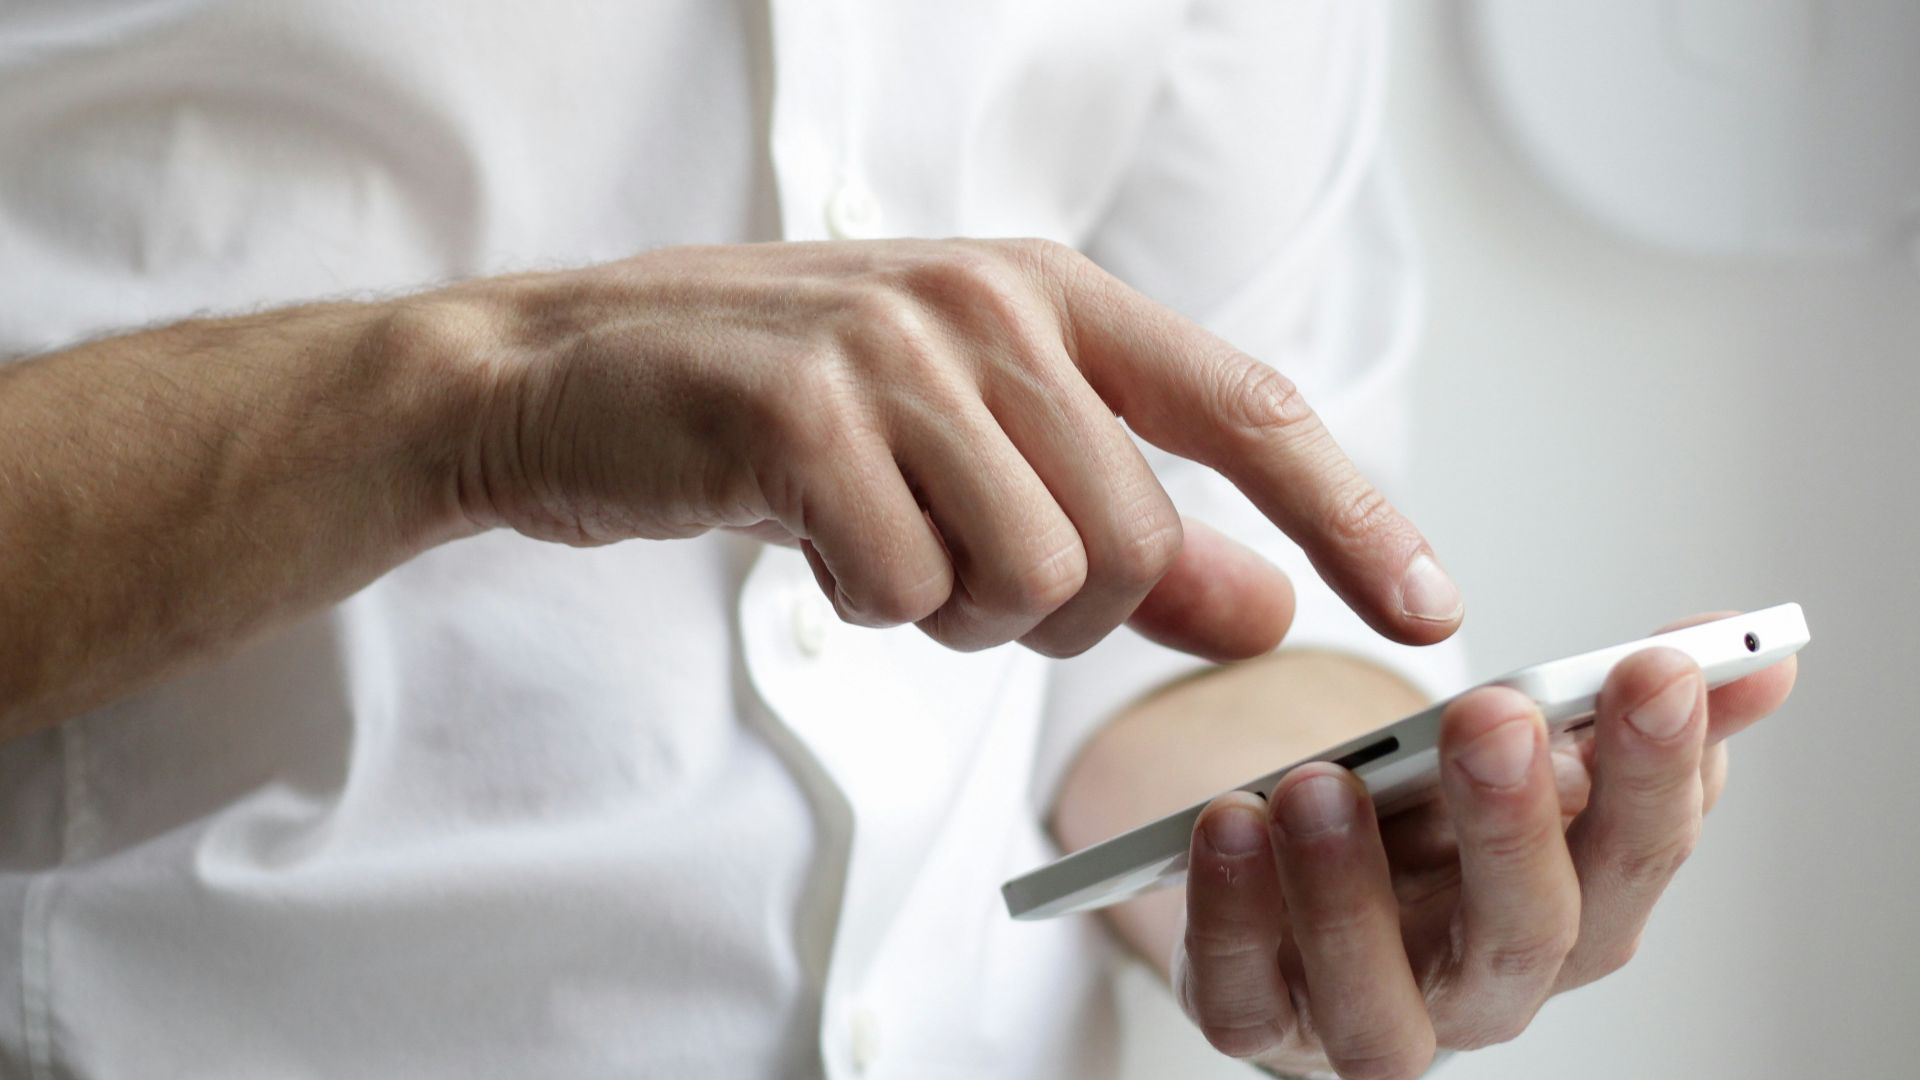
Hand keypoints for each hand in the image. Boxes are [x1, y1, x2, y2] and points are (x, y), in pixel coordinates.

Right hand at [433, 240, 1461, 659]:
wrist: (563, 376)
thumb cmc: (780, 413)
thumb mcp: (971, 453)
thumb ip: (1129, 529)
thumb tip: (1266, 606)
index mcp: (1051, 294)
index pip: (1249, 408)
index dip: (1352, 514)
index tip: (1429, 608)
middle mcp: (990, 302)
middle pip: (1132, 540)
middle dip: (1054, 609)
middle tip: (952, 571)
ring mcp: (893, 349)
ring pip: (1032, 575)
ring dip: (954, 611)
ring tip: (875, 543)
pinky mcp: (798, 412)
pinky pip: (905, 592)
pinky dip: (864, 606)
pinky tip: (807, 538)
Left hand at [1173, 614, 1798, 1078]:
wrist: (1304, 876)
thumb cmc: (1432, 824)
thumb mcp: (1524, 752)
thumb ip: (1623, 707)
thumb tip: (1759, 652)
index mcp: (1573, 911)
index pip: (1639, 856)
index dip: (1658, 771)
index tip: (1654, 668)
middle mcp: (1483, 986)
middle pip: (1525, 939)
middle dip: (1514, 828)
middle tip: (1494, 718)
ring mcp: (1368, 1017)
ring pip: (1380, 1009)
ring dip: (1350, 894)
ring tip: (1322, 783)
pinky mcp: (1259, 1019)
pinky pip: (1241, 999)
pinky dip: (1231, 919)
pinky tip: (1228, 823)